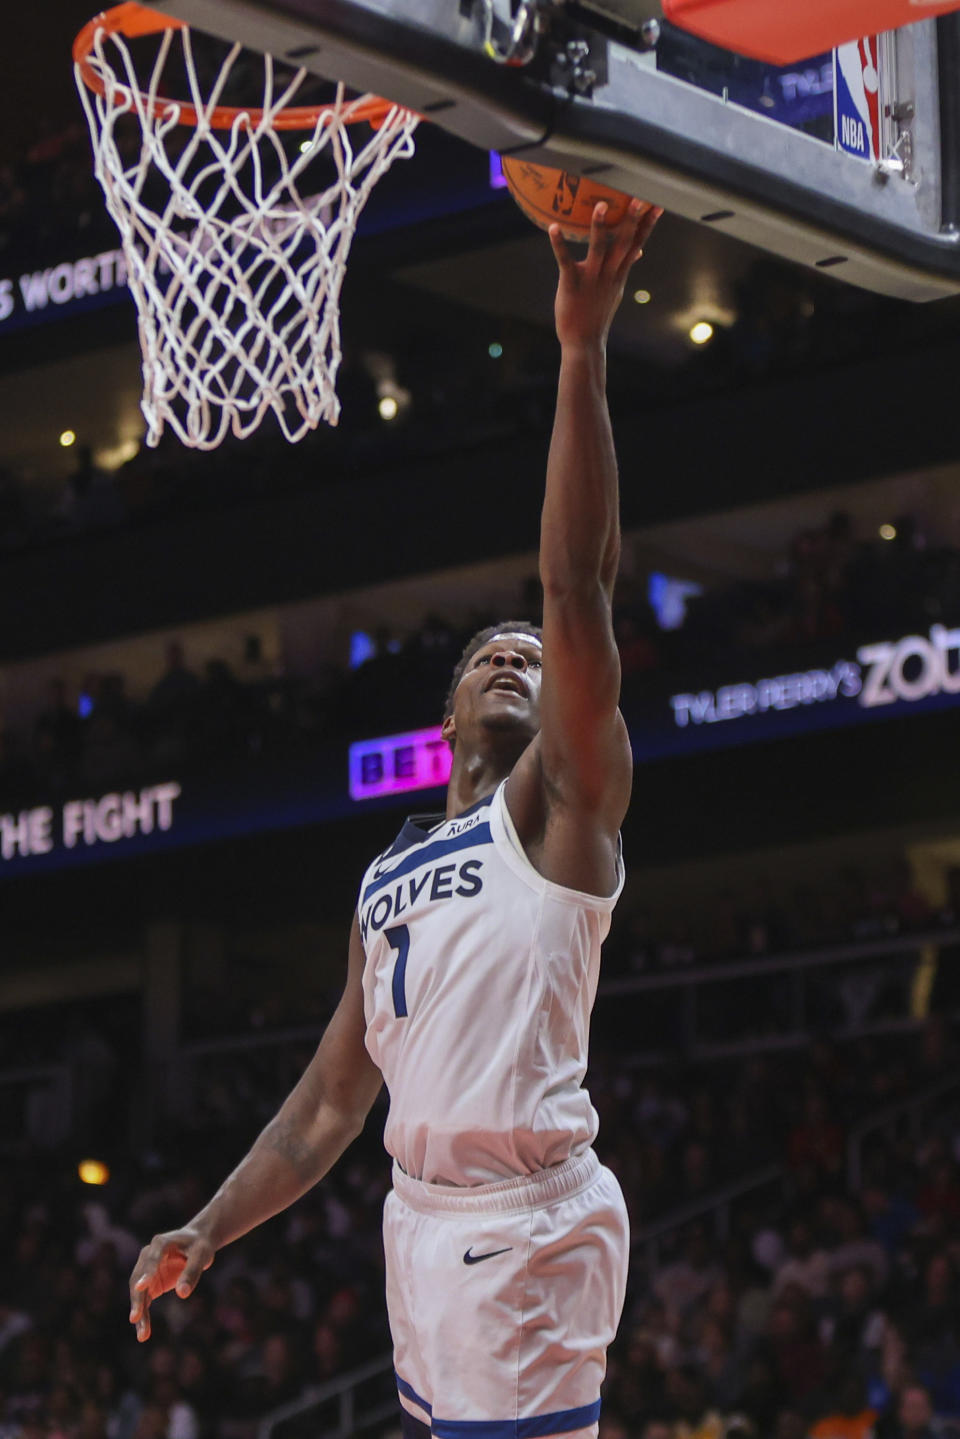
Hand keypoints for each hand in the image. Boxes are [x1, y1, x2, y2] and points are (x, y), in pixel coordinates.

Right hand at [128, 1226, 214, 1341]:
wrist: (197, 1242)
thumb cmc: (200, 1246)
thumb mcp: (201, 1256)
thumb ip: (192, 1272)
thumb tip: (183, 1294)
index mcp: (161, 1243)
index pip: (152, 1259)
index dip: (146, 1273)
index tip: (141, 1287)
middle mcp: (149, 1255)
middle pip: (139, 1279)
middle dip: (137, 1300)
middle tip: (135, 1319)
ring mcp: (147, 1269)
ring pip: (138, 1293)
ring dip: (139, 1312)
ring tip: (142, 1335)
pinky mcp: (150, 1282)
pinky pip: (144, 1299)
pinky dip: (143, 1314)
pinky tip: (144, 1331)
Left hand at [549, 198, 662, 350]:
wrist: (584, 341)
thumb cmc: (597, 313)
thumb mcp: (615, 289)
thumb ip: (625, 267)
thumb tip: (639, 251)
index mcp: (619, 273)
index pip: (637, 243)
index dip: (648, 224)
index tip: (658, 204)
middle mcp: (609, 273)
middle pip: (624, 243)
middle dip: (633, 220)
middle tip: (639, 197)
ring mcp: (591, 278)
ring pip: (599, 248)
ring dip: (600, 227)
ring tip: (602, 205)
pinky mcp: (572, 284)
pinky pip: (565, 261)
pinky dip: (559, 244)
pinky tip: (553, 228)